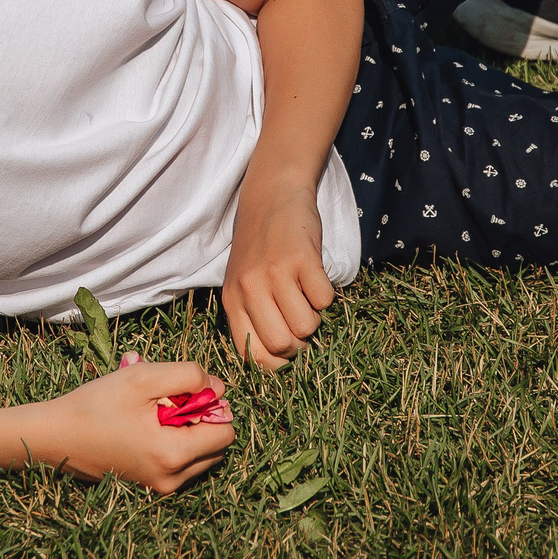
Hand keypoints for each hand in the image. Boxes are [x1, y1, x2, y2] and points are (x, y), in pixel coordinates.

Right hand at [37, 359, 233, 492]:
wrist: (54, 437)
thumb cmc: (96, 405)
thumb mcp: (142, 378)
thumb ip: (188, 376)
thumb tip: (218, 387)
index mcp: (174, 455)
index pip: (226, 433)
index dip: (213, 406)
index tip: (183, 393)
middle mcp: (172, 479)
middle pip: (216, 447)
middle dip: (201, 420)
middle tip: (167, 402)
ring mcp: (160, 487)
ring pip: (200, 456)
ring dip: (188, 431)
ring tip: (154, 414)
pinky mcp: (149, 486)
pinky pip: (180, 464)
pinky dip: (172, 443)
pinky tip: (145, 427)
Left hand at [221, 184, 334, 370]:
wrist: (273, 196)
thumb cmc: (261, 248)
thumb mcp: (244, 283)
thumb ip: (254, 317)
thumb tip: (281, 359)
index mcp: (232, 301)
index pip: (252, 356)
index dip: (276, 362)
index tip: (287, 350)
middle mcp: (249, 288)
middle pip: (283, 345)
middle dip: (299, 341)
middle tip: (300, 318)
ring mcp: (275, 273)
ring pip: (306, 326)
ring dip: (314, 316)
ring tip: (305, 293)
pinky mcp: (302, 258)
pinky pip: (324, 300)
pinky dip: (325, 294)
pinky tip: (313, 276)